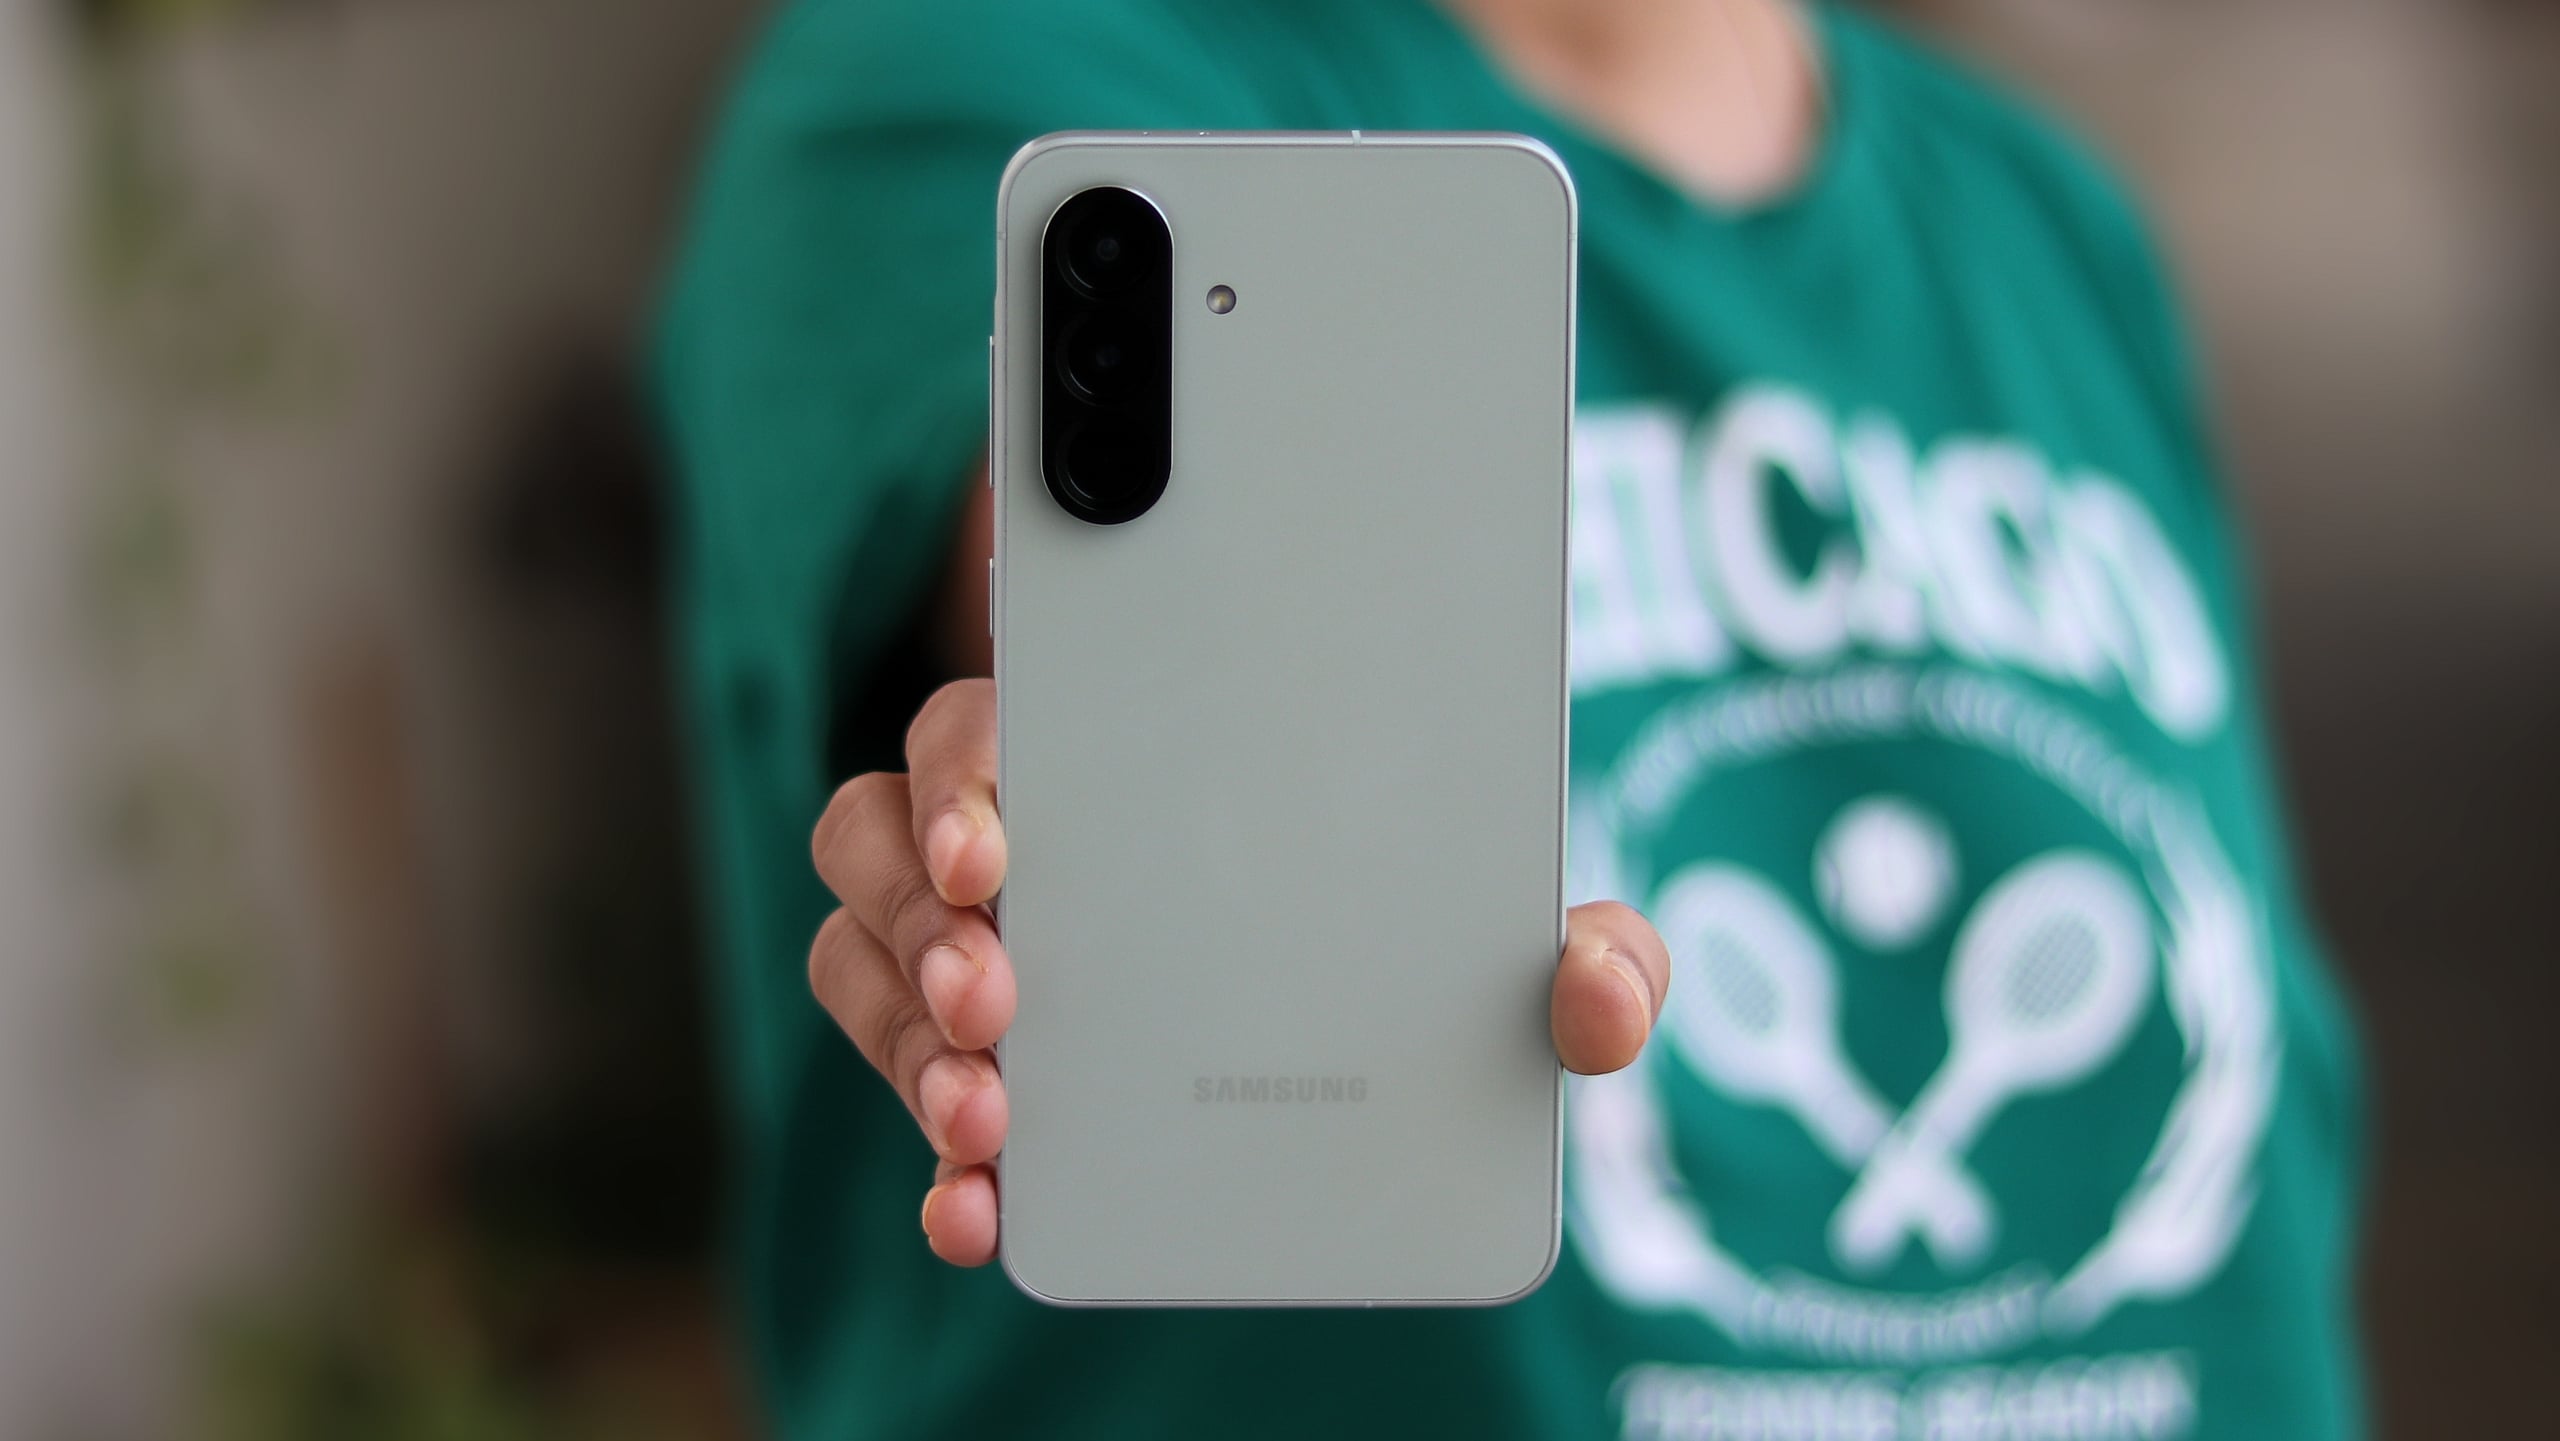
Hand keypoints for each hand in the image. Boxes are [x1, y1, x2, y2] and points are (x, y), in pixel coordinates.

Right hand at [808, 677, 1672, 1265]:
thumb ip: (1586, 956)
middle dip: (918, 917)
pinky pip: (908, 1101)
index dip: (965, 776)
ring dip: (901, 1037)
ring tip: (986, 1114)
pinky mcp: (988, 1080)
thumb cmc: (1432, 949)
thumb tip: (1600, 995)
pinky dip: (931, 1164)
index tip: (999, 849)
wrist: (1405, 1067)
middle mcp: (1026, 851)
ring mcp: (982, 964)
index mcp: (1124, 758)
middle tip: (994, 997)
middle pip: (884, 835)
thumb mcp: (1523, 951)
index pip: (990, 724)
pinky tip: (976, 1213)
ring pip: (861, 960)